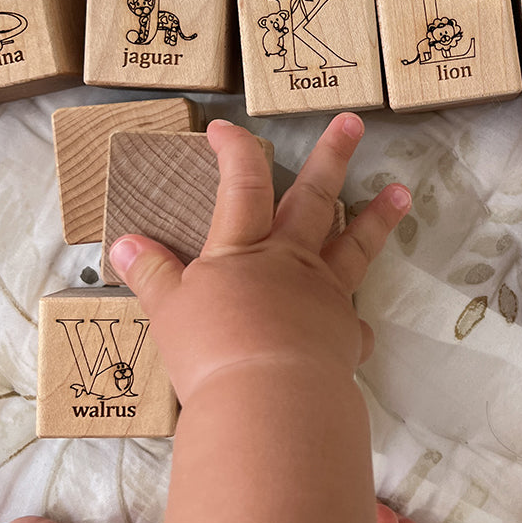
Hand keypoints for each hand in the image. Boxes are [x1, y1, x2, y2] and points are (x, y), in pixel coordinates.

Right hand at [107, 113, 410, 404]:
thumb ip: (150, 273)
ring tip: (401, 192)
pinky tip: (358, 329)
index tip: (225, 128)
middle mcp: (291, 263)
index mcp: (244, 250)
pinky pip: (355, 327)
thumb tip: (121, 243)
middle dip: (333, 156)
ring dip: (377, 218)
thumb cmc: (212, 349)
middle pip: (314, 198)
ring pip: (354, 247)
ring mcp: (324, 296)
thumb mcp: (167, 310)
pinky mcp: (343, 337)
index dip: (235, 151)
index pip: (241, 184)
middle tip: (354, 122)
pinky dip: (355, 326)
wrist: (269, 400)